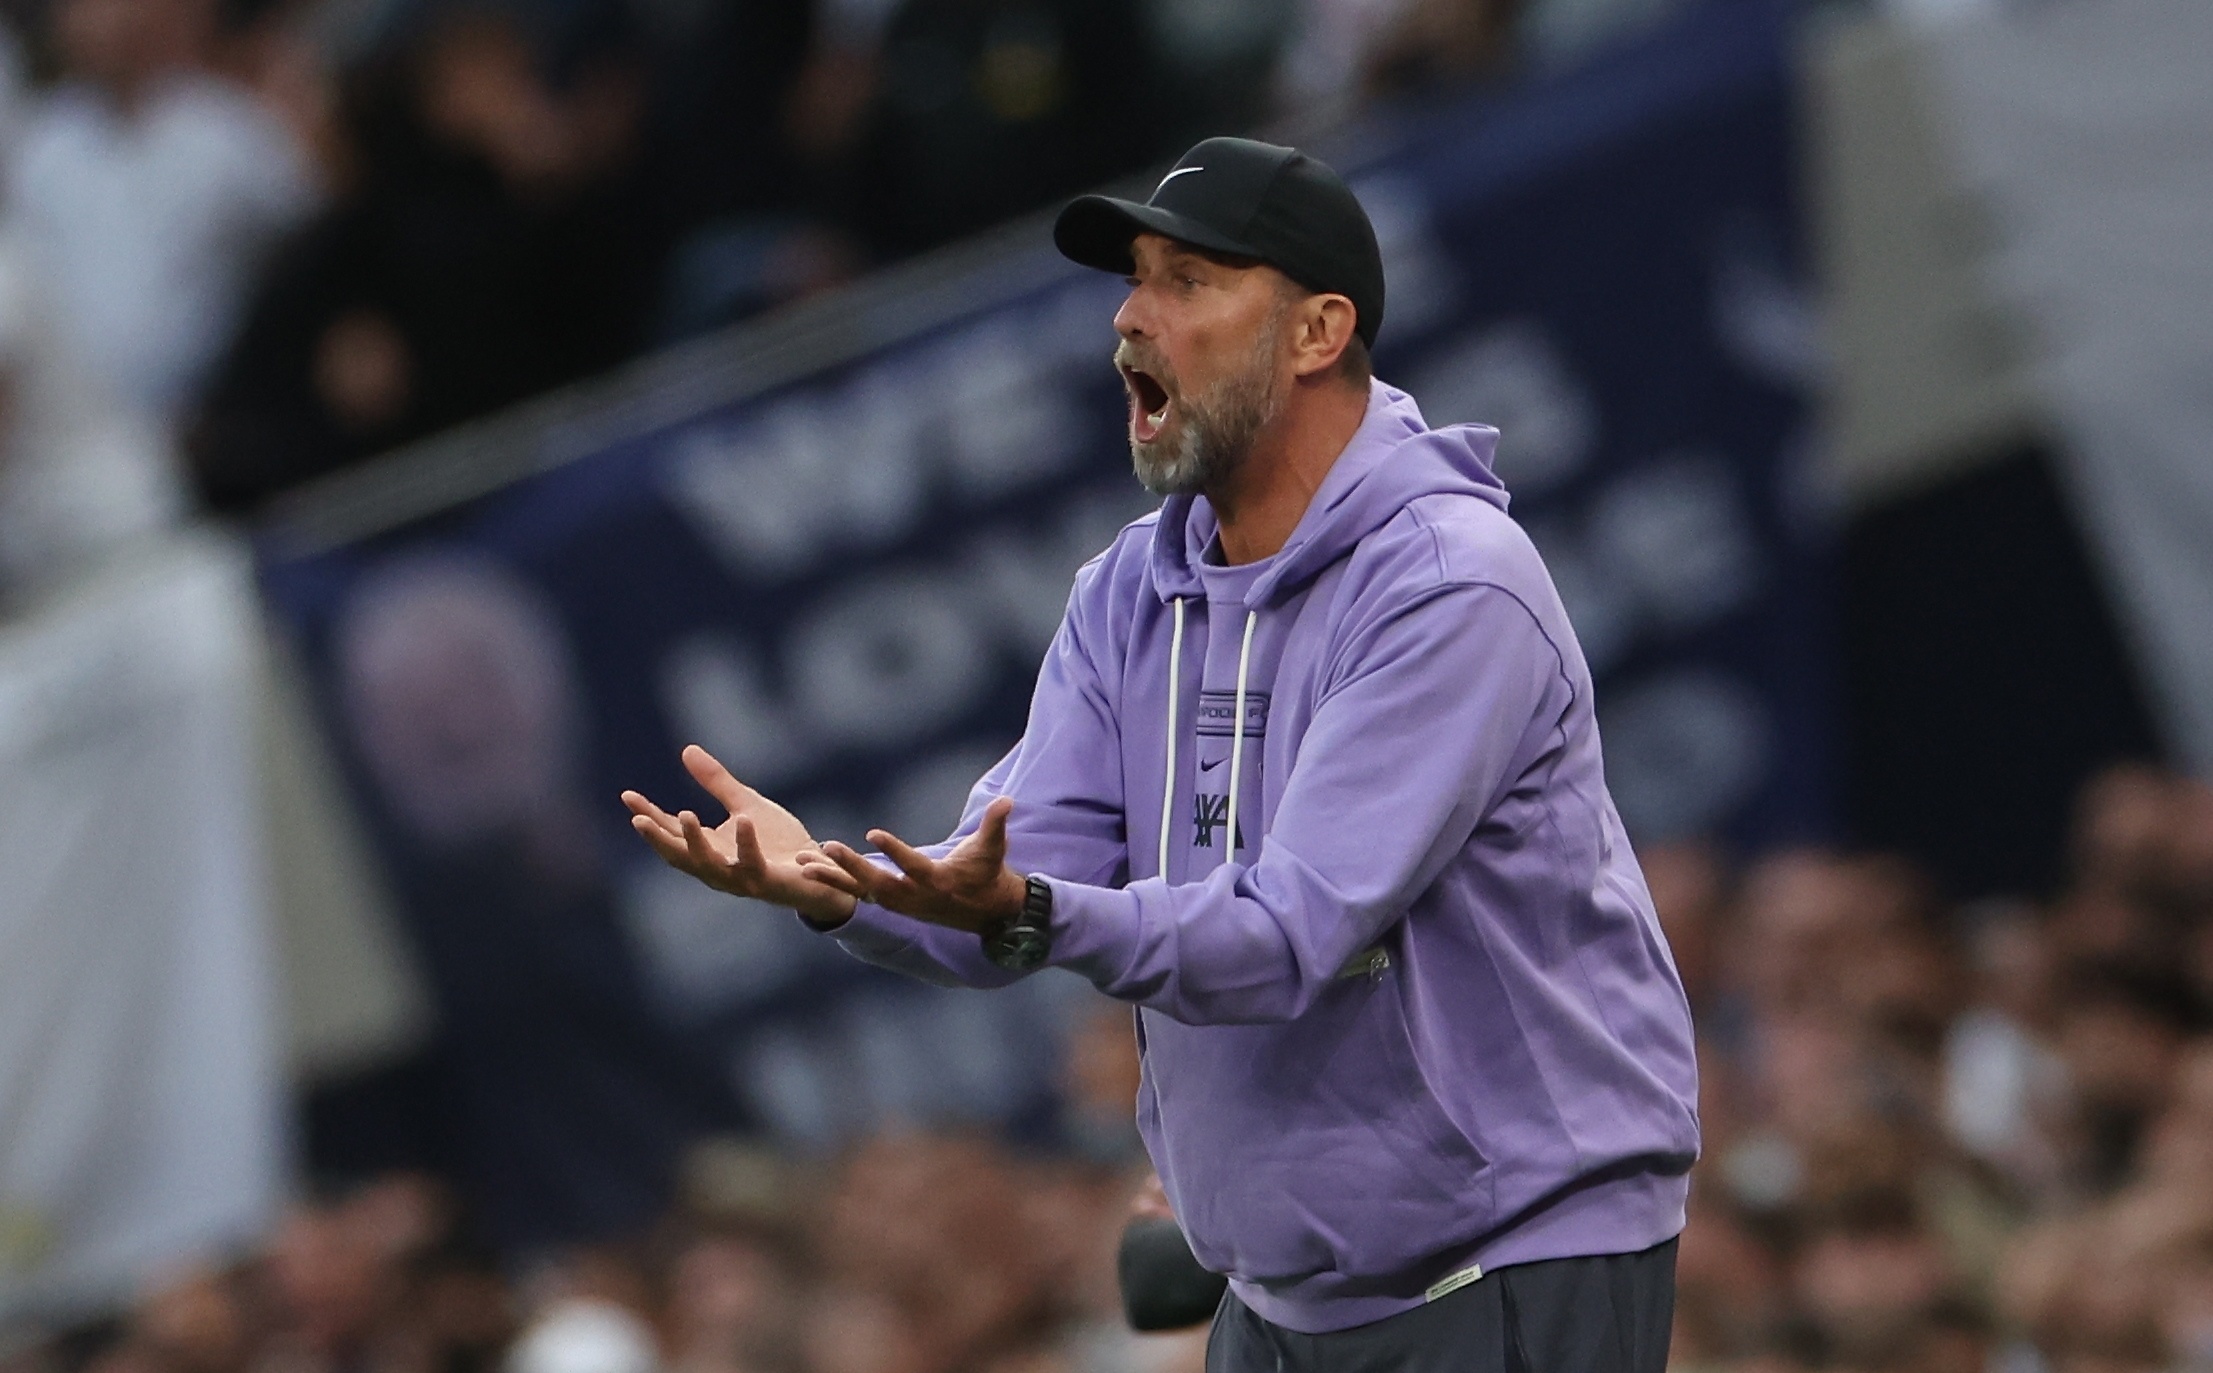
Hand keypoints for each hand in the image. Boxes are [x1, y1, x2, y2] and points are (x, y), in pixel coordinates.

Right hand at [622, 744, 855, 926]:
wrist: (820, 872)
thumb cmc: (779, 842)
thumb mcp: (746, 804)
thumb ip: (717, 782)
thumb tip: (687, 750)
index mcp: (710, 849)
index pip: (672, 832)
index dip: (649, 815)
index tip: (628, 796)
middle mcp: (718, 868)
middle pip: (680, 855)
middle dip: (658, 839)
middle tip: (637, 820)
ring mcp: (741, 878)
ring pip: (710, 865)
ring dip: (695, 842)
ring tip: (684, 814)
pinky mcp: (768, 881)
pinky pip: (753, 863)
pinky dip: (746, 843)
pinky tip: (742, 819)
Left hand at [800, 796, 1027, 933]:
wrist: (989, 913)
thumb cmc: (989, 872)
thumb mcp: (994, 848)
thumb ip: (996, 824)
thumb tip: (1007, 801)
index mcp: (938, 880)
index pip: (912, 865)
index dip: (894, 850)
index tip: (872, 832)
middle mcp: (915, 897)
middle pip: (878, 883)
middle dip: (851, 867)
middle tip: (827, 847)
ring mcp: (902, 904)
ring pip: (861, 892)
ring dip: (833, 880)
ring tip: (804, 865)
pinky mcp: (894, 904)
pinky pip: (860, 895)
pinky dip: (837, 885)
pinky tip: (813, 872)